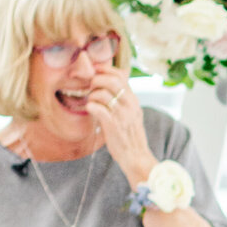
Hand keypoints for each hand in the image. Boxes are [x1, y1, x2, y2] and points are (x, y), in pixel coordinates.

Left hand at [85, 70, 152, 187]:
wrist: (136, 156)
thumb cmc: (130, 135)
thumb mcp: (132, 113)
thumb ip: (124, 99)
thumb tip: (110, 84)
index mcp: (134, 100)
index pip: (120, 75)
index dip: (105, 70)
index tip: (95, 71)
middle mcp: (130, 104)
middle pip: (110, 81)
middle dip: (96, 81)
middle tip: (91, 88)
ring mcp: (121, 114)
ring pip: (101, 94)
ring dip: (91, 96)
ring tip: (92, 103)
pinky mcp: (112, 125)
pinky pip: (96, 108)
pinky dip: (90, 107)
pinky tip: (91, 111)